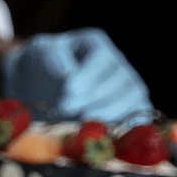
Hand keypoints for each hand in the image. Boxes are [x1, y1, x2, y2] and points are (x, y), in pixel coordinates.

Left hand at [2, 28, 150, 122]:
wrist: (37, 87)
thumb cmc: (39, 65)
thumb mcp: (37, 53)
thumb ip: (49, 55)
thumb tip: (66, 72)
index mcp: (95, 44)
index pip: (102, 58)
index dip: (88, 76)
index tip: (68, 90)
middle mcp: (116, 63)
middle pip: (120, 80)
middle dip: (94, 97)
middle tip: (66, 107)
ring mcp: (125, 86)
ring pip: (134, 97)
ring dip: (110, 112)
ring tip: (82, 120)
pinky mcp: (128, 108)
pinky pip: (139, 114)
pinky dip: (129, 124)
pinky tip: (107, 131)